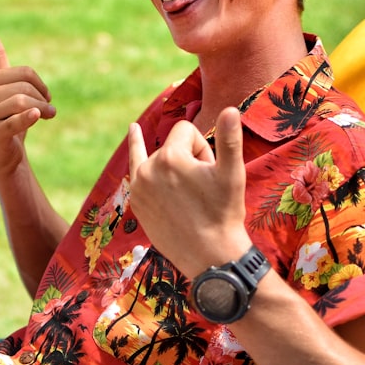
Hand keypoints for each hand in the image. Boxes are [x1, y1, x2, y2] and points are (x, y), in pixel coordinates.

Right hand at [0, 27, 55, 182]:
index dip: (40, 84)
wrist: (2, 155)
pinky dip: (27, 117)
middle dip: (42, 99)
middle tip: (50, 112)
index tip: (45, 97)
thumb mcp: (3, 88)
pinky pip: (14, 120)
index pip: (23, 73)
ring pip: (22, 101)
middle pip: (23, 87)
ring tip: (48, 117)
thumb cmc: (6, 118)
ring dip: (42, 110)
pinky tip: (36, 116)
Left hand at [127, 106, 250, 277]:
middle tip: (201, 190)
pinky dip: (135, 148)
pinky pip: (136, 169)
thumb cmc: (223, 213)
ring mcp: (139, 186)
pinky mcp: (137, 201)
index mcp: (170, 156)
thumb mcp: (231, 174)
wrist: (209, 256)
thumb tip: (231, 109)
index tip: (209, 173)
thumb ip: (230, 139)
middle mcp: (148, 168)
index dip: (202, 149)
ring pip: (160, 159)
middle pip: (173, 146)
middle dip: (189, 160)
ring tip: (186, 190)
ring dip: (173, 165)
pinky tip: (132, 129)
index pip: (186, 131)